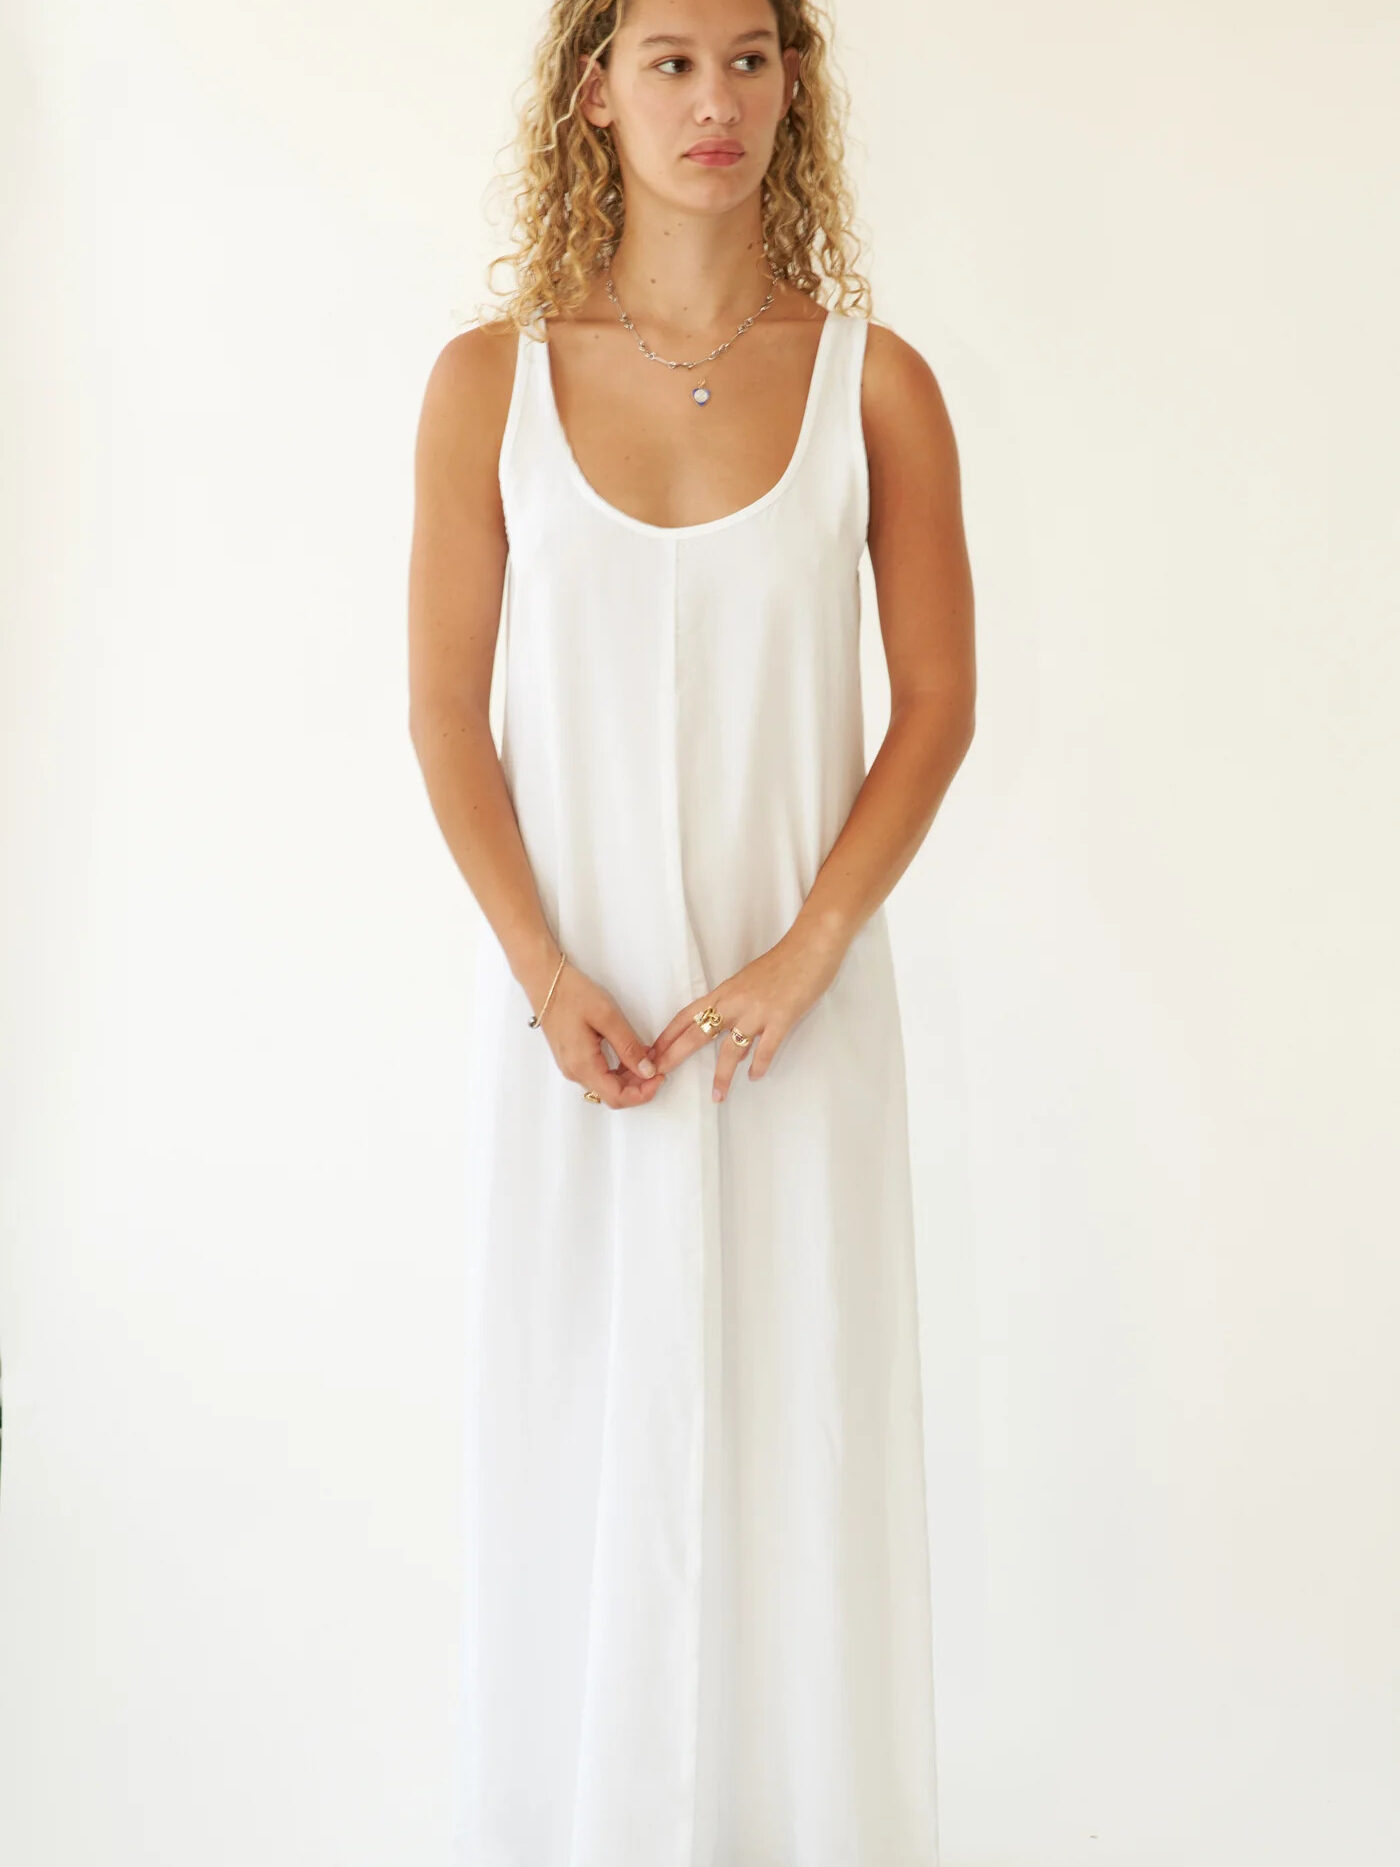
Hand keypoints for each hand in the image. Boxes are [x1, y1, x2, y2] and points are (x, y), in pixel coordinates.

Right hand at [533, 960, 666, 1109]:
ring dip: (630, 1077)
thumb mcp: (607, 1017)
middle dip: (639, 1085)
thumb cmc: (573, 994)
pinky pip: (599, 1074)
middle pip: (612, 1095)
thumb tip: (647, 1072)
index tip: (660, 1076)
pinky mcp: (572, 1058)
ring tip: (647, 1056)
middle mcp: (575, 1072)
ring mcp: (572, 1066)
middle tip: (657, 1063)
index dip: (643, 1093)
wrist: (545, 980)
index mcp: (583, 1065)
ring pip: (606, 1086)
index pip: (617, 1097)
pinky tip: (630, 1053)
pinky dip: (618, 1070)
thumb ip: (628, 1047)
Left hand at [647, 927, 847, 1100]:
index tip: (653, 1052)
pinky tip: (755, 1077)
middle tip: (659, 1073)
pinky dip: (759, 1066)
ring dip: (722, 1076)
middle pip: (698, 1033)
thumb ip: (737, 1008)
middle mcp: (735, 1002)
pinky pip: (765, 1049)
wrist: (811, 945)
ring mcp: (758, 1012)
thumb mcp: (749, 981)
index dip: (668, 1034)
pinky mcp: (782, 1018)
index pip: (687, 1015)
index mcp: (725, 991)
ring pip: (730, 1050)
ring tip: (717, 1096)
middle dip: (675, 1054)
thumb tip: (733, 1041)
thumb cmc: (782, 961)